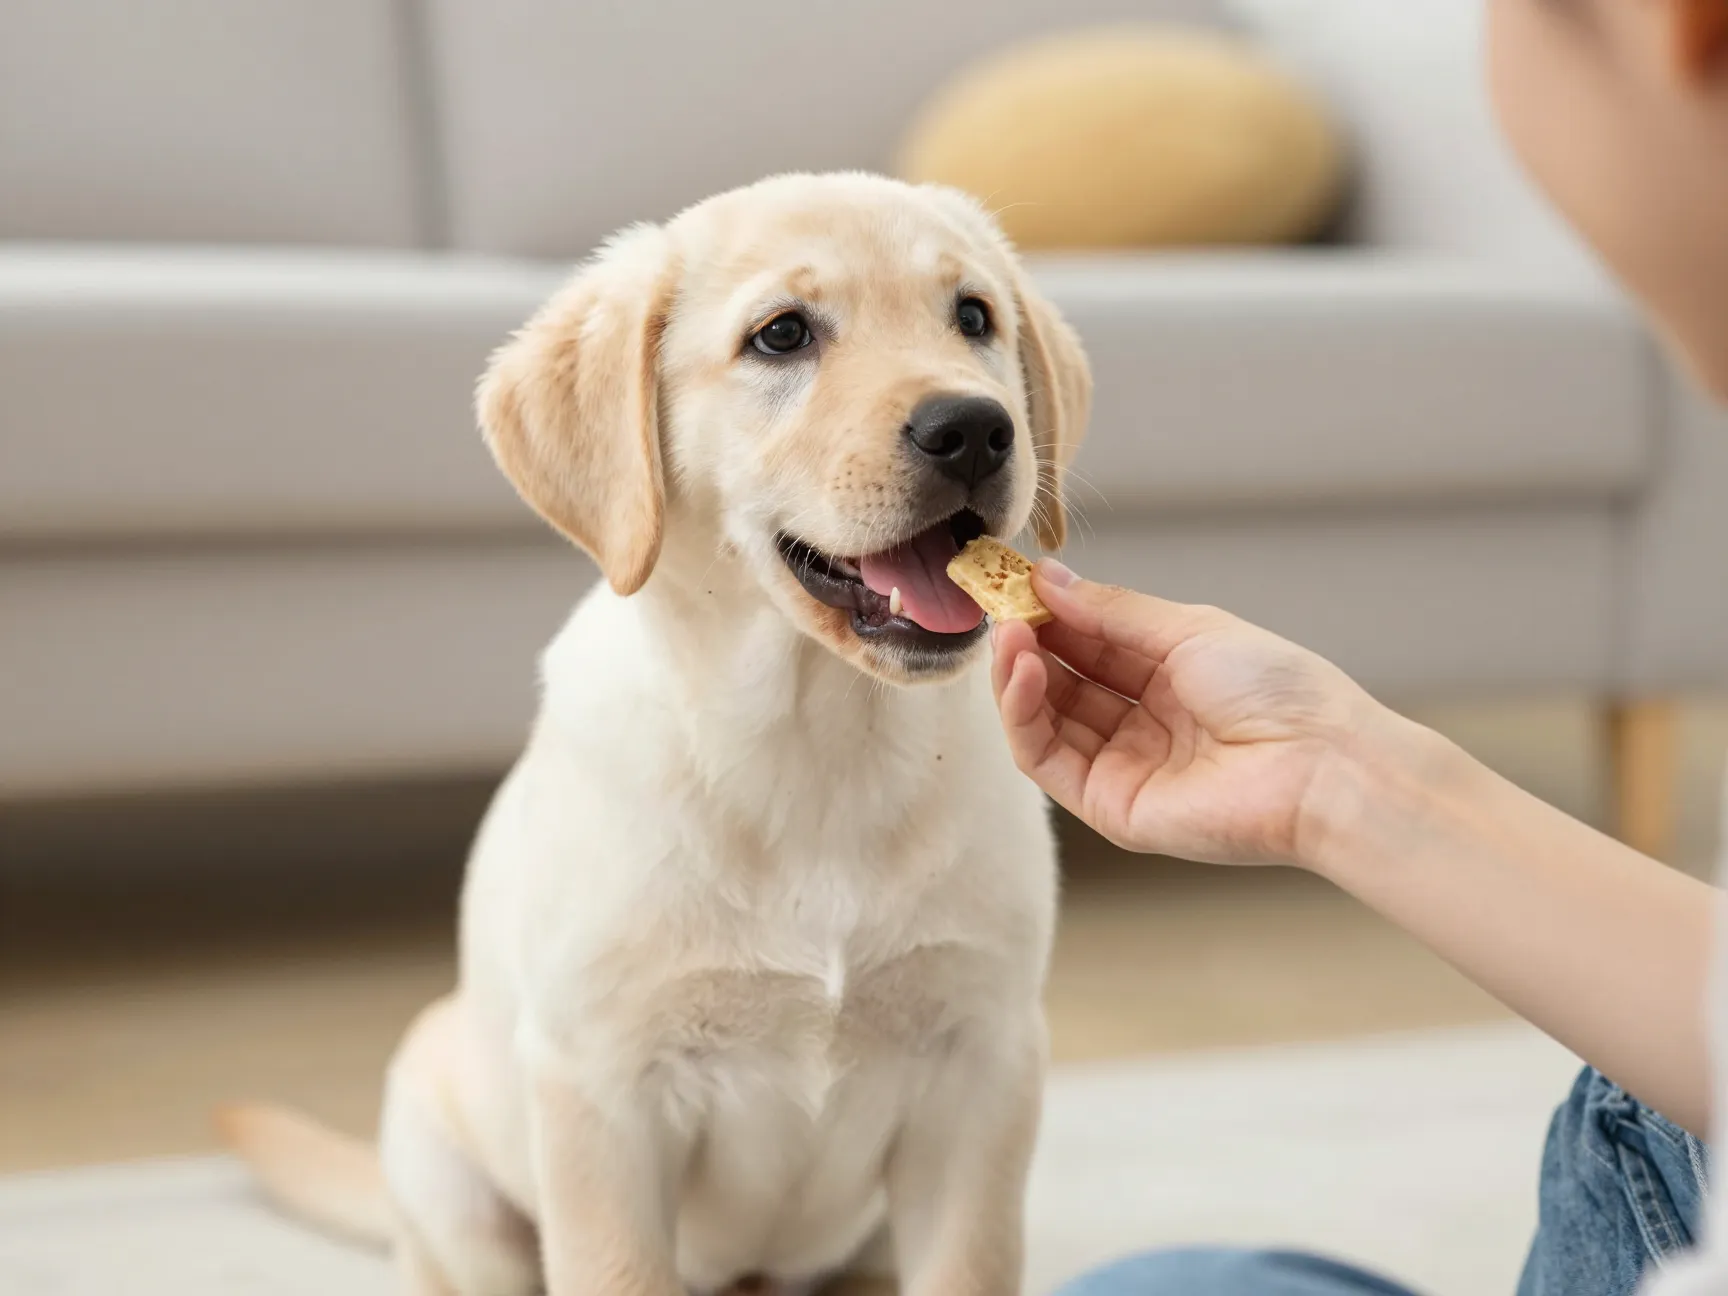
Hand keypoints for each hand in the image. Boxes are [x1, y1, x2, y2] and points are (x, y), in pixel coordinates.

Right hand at [991, 561, 1403, 865]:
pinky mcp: (1110, 806)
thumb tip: (1046, 577)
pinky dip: (1022, 716)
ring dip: (1016, 675)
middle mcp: (1144, 723)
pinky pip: (1047, 760)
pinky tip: (1020, 673)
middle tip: (996, 605)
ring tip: (1007, 635)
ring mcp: (1124, 767)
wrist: (1322, 765)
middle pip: (1061, 681)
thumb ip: (1111, 610)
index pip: (1091, 643)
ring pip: (1044, 720)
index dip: (1050, 613)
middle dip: (1026, 642)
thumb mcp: (1188, 629)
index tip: (1012, 580)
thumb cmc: (1279, 691)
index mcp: (1171, 677)